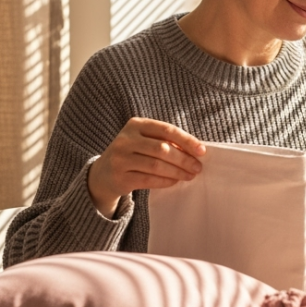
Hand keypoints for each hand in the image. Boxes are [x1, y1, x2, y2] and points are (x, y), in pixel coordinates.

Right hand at [87, 118, 206, 217]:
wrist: (103, 173)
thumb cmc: (133, 153)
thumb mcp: (145, 140)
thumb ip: (165, 141)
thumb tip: (195, 150)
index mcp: (135, 125)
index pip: (166, 130)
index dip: (187, 140)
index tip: (202, 151)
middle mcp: (125, 139)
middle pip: (162, 149)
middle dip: (184, 159)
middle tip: (198, 168)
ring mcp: (120, 159)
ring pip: (156, 165)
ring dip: (177, 172)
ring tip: (190, 175)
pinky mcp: (120, 177)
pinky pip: (148, 179)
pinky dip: (165, 181)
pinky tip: (175, 181)